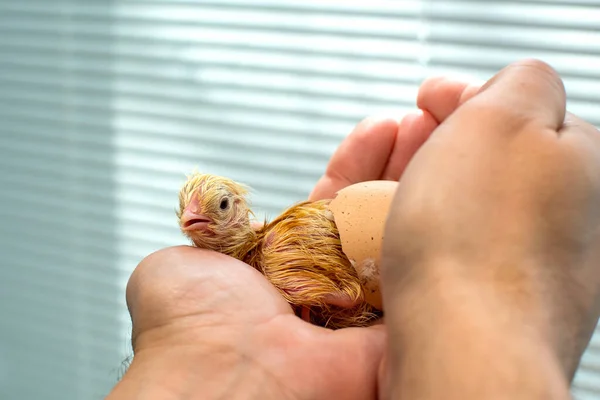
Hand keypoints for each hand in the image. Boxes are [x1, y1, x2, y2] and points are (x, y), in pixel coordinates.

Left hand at [107, 114, 437, 399]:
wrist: (221, 378)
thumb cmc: (190, 325)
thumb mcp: (179, 265)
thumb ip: (208, 238)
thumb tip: (212, 223)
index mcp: (284, 268)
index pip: (332, 206)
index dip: (357, 166)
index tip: (381, 129)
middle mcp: (330, 287)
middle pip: (373, 214)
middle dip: (400, 164)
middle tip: (422, 122)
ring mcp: (366, 308)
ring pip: (403, 235)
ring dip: (424, 183)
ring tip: (442, 131)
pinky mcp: (395, 330)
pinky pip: (422, 271)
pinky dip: (438, 226)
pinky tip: (452, 178)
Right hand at [380, 59, 599, 398]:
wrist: (457, 352)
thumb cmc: (477, 238)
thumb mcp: (507, 116)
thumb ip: (522, 81)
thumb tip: (511, 90)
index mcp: (578, 173)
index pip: (521, 117)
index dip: (465, 99)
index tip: (425, 99)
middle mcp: (555, 224)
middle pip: (483, 163)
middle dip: (436, 140)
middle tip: (401, 134)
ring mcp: (516, 268)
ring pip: (453, 206)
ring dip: (410, 180)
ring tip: (376, 178)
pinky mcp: (472, 303)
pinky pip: (434, 250)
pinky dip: (400, 227)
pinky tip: (377, 226)